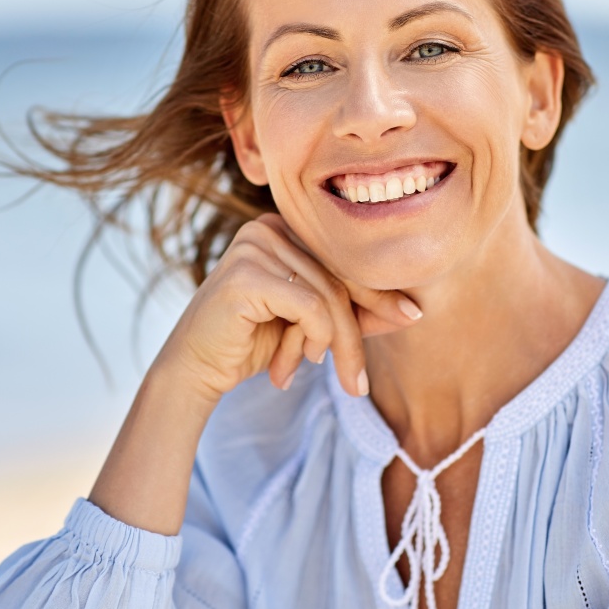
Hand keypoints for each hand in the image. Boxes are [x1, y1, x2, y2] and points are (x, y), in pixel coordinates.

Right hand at [151, 213, 421, 400]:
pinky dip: (310, 340)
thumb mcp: (312, 324)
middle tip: (359, 381)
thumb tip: (412, 310)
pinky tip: (290, 365)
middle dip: (355, 332)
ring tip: (306, 369)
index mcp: (285, 228)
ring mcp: (254, 246)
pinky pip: (309, 307)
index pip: (345, 260)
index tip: (411, 316)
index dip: (378, 292)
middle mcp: (269, 227)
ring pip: (328, 296)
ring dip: (329, 345)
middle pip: (340, 277)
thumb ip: (354, 311)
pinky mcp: (246, 274)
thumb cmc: (254, 342)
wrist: (195, 370)